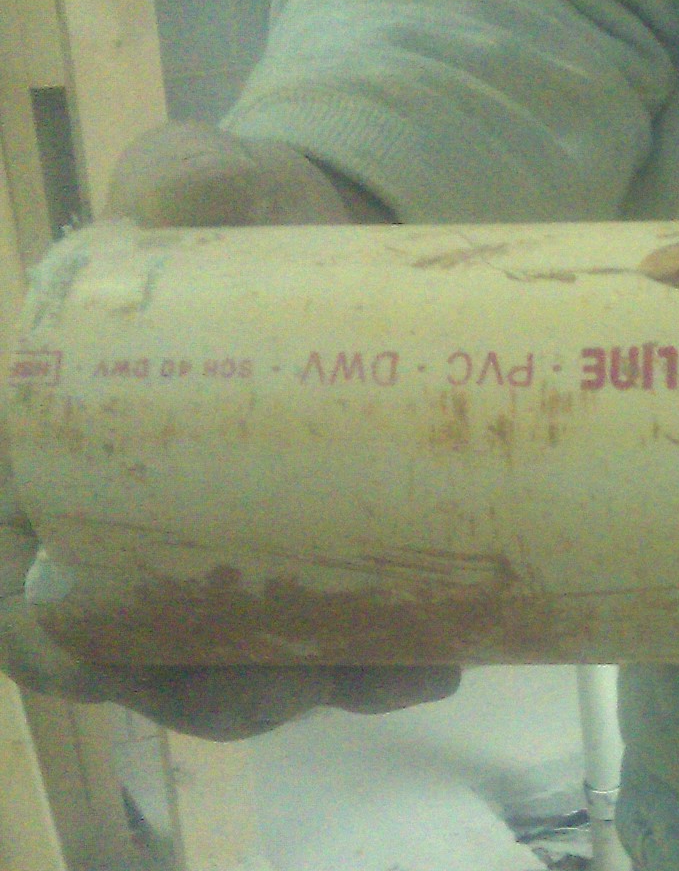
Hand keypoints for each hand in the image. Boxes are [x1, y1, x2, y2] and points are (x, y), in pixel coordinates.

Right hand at [0, 124, 455, 739]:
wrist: (327, 238)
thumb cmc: (234, 218)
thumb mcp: (205, 185)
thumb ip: (187, 181)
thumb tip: (164, 200)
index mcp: (47, 460)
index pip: (21, 588)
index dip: (54, 634)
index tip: (112, 648)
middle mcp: (118, 537)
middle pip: (136, 662)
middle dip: (217, 689)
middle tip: (305, 675)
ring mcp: (215, 566)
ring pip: (240, 674)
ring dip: (318, 687)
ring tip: (408, 672)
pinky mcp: (306, 569)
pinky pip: (328, 647)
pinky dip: (377, 665)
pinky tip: (444, 659)